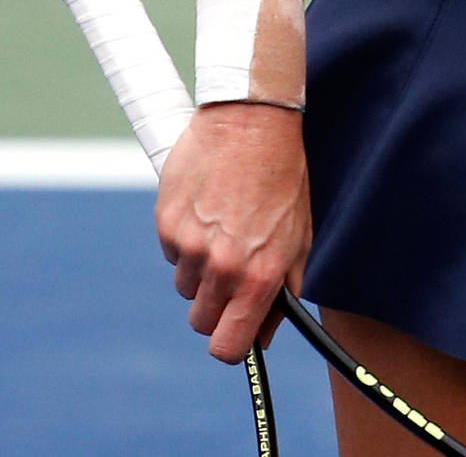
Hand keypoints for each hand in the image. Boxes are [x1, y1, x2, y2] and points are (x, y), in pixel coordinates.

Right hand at [156, 101, 311, 363]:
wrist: (250, 119)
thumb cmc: (282, 175)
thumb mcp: (299, 235)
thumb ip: (284, 289)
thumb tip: (265, 334)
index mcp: (258, 275)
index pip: (228, 346)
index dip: (231, 345)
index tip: (234, 332)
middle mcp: (221, 266)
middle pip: (201, 321)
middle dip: (215, 305)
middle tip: (232, 271)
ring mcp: (189, 245)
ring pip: (185, 285)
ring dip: (200, 269)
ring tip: (223, 227)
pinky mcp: (166, 223)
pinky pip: (171, 252)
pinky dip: (185, 239)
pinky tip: (207, 208)